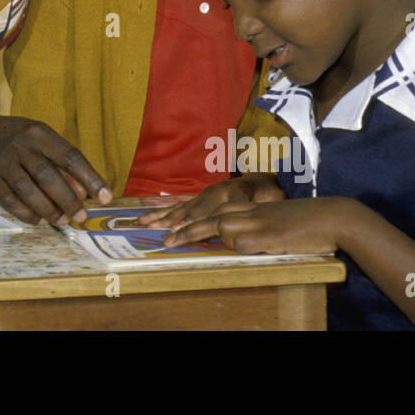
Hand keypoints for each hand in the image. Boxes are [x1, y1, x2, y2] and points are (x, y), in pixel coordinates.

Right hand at [0, 109, 110, 224]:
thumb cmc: (16, 139)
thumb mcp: (39, 139)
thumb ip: (61, 162)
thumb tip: (84, 191)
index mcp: (39, 133)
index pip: (70, 156)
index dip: (90, 178)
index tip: (105, 197)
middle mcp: (20, 146)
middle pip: (48, 176)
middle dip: (68, 199)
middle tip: (81, 216)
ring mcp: (3, 163)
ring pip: (28, 191)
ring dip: (49, 209)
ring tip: (63, 220)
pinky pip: (10, 201)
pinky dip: (28, 214)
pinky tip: (41, 220)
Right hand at [139, 173, 283, 241]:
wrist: (268, 180)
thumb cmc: (271, 194)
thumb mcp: (271, 200)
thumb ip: (256, 207)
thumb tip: (244, 215)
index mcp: (230, 193)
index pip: (208, 212)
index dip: (192, 222)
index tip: (178, 230)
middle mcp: (214, 192)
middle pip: (191, 210)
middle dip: (174, 223)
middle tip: (159, 234)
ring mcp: (206, 193)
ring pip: (182, 207)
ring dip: (162, 216)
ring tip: (143, 222)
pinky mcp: (201, 196)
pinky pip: (180, 204)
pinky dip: (164, 210)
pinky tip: (149, 213)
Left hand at [167, 196, 353, 254]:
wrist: (334, 216)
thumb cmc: (306, 220)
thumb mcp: (275, 220)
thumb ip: (255, 226)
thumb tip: (236, 241)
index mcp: (252, 206)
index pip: (214, 207)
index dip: (190, 215)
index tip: (169, 222)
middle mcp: (251, 211)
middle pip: (209, 215)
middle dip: (184, 226)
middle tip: (163, 238)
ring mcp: (260, 222)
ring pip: (221, 226)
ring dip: (203, 235)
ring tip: (182, 242)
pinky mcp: (270, 236)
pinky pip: (244, 243)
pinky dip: (238, 247)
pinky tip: (238, 249)